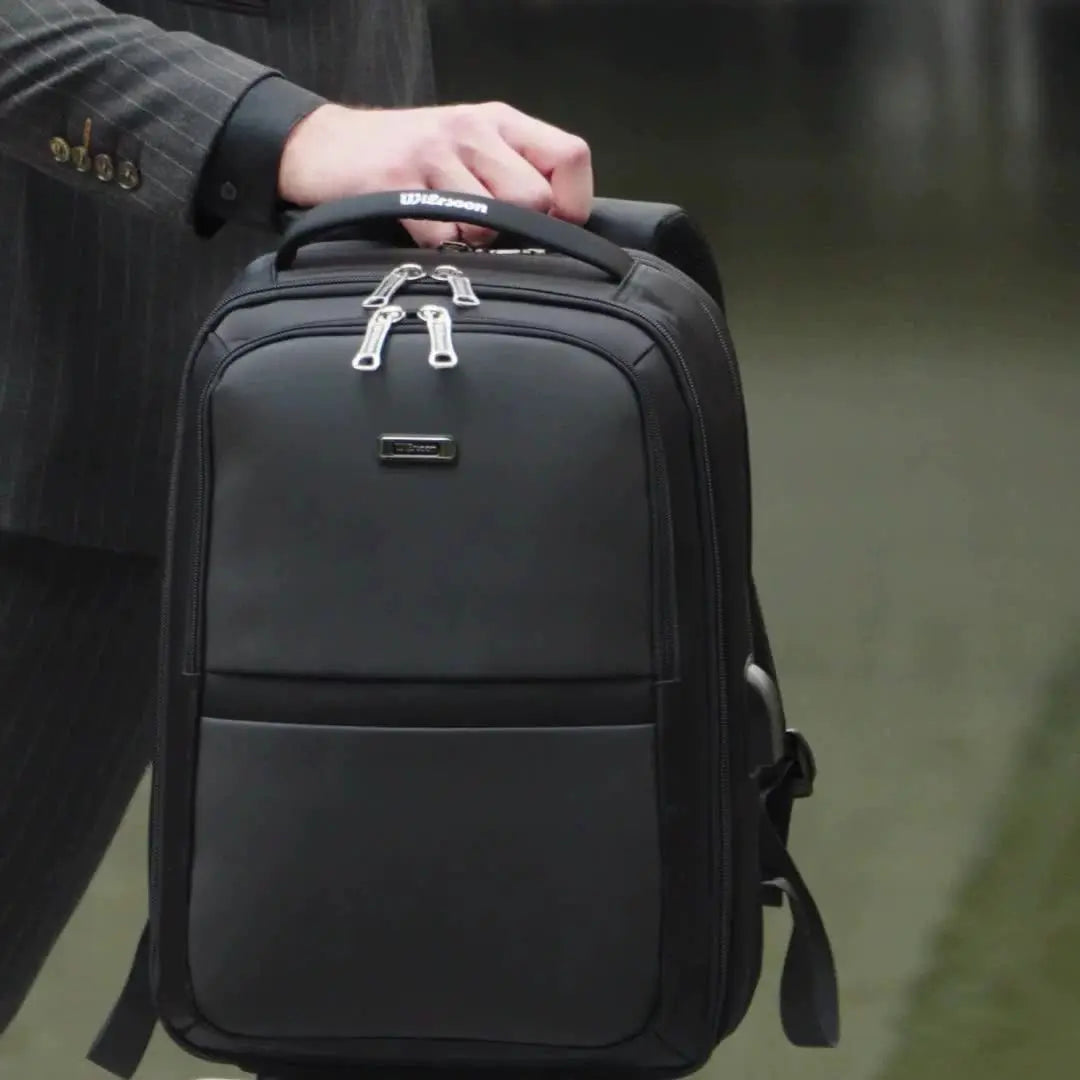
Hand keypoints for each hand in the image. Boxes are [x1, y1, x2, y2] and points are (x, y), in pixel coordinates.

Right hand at [278, 101, 592, 246]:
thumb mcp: (472, 148)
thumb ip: (517, 174)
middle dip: (520, 229)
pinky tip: (424, 232)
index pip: (571, 157)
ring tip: (453, 228)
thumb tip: (563, 225)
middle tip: (493, 232)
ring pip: (491, 220)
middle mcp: (472, 131)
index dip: (572, 203)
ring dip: (477, 240)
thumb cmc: (411, 156)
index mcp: (500, 122)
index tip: (552, 226)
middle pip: (534, 198)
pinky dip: (439, 247)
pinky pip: (443, 235)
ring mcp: (433, 155)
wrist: (327, 147)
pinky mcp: (396, 183)